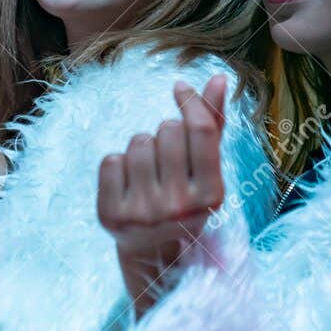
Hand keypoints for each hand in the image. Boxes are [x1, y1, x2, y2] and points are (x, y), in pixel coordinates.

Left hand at [97, 75, 228, 269]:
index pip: (201, 131)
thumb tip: (219, 78)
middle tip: (167, 159)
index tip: (179, 88)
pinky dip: (118, 165)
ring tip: (149, 172)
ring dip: (142, 147)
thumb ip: (213, 123)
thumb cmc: (185, 198)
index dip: (190, 101)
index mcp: (211, 196)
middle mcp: (178, 208)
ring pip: (138, 142)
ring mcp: (144, 214)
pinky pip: (111, 160)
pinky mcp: (112, 217)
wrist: (154, 251)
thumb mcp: (206, 168)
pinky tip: (128, 183)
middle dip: (165, 133)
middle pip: (167, 130)